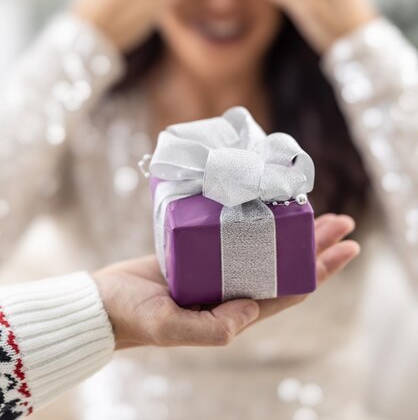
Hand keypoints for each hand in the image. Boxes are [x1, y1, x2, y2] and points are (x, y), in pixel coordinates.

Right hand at [93, 214, 358, 349]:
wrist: (104, 303)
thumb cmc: (133, 317)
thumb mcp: (168, 326)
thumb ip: (210, 328)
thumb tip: (253, 309)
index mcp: (234, 312)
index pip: (290, 291)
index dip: (321, 271)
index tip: (347, 248)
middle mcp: (232, 291)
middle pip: (286, 267)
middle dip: (316, 246)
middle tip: (343, 221)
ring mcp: (217, 271)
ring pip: (266, 249)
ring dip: (291, 231)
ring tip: (314, 210)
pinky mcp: (201, 252)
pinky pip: (236, 237)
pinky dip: (255, 223)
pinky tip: (265, 206)